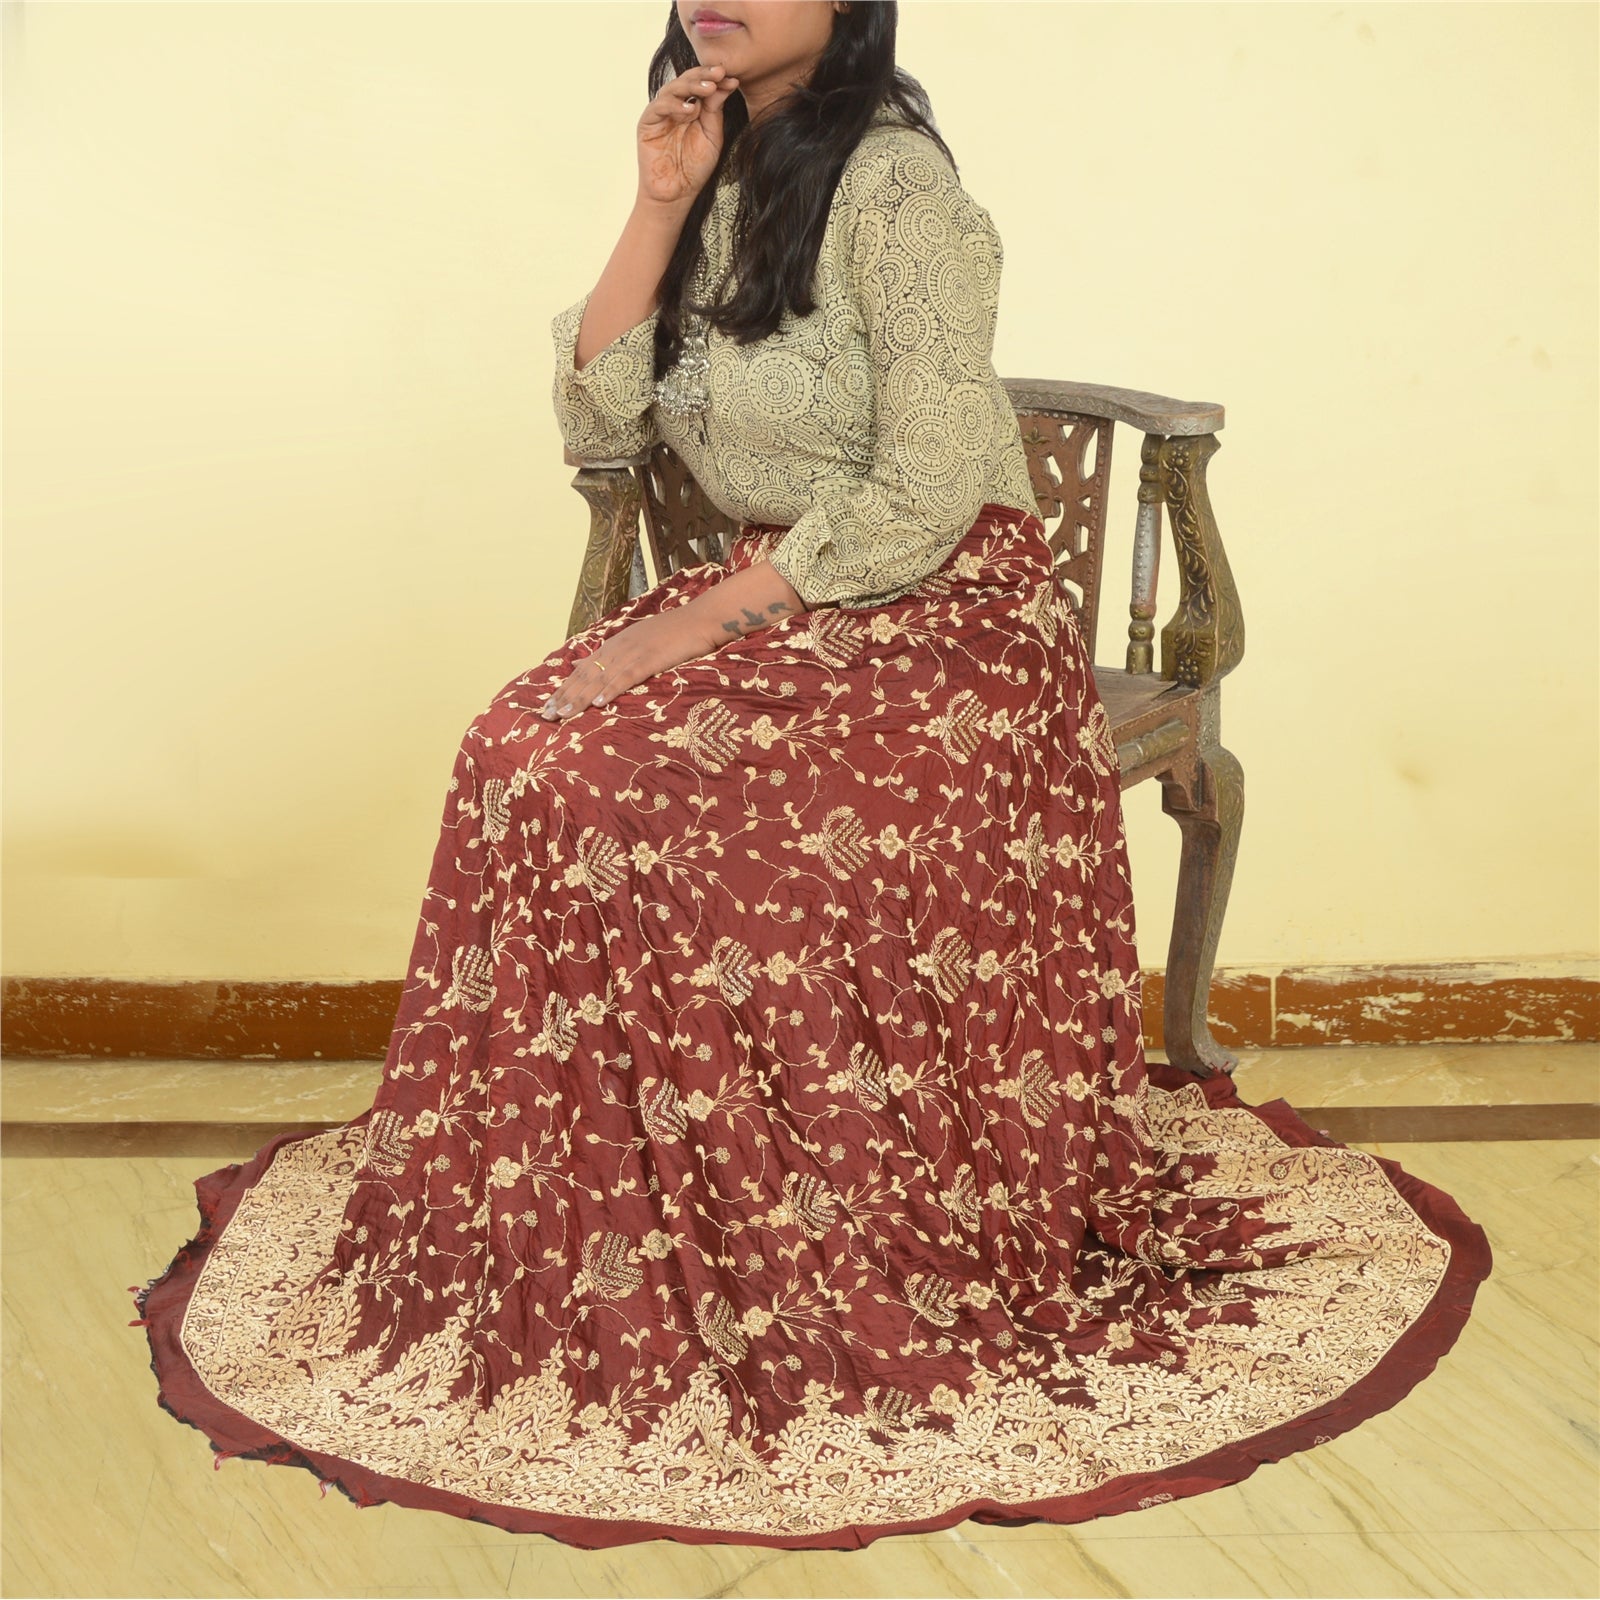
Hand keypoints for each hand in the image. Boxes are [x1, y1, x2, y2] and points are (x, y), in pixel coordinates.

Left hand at [541, 608, 716, 720]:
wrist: (702, 619)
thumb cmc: (676, 633)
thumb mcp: (639, 642)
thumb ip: (615, 655)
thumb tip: (589, 665)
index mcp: (615, 645)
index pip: (583, 669)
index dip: (566, 687)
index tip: (550, 705)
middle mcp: (618, 648)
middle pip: (585, 675)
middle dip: (565, 696)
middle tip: (546, 714)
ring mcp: (633, 653)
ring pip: (601, 679)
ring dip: (580, 697)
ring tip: (563, 714)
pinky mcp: (650, 659)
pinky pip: (627, 677)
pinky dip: (612, 690)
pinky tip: (599, 703)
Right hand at [637, 62, 740, 207]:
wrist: (676, 194)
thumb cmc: (694, 169)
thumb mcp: (712, 137)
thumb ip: (715, 111)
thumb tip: (724, 85)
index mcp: (691, 107)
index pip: (702, 85)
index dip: (716, 80)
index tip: (733, 79)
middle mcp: (675, 106)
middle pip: (687, 81)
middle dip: (704, 76)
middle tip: (719, 73)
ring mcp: (660, 113)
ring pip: (673, 88)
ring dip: (691, 85)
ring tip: (708, 88)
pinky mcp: (647, 123)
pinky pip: (659, 106)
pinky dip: (674, 105)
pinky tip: (690, 109)